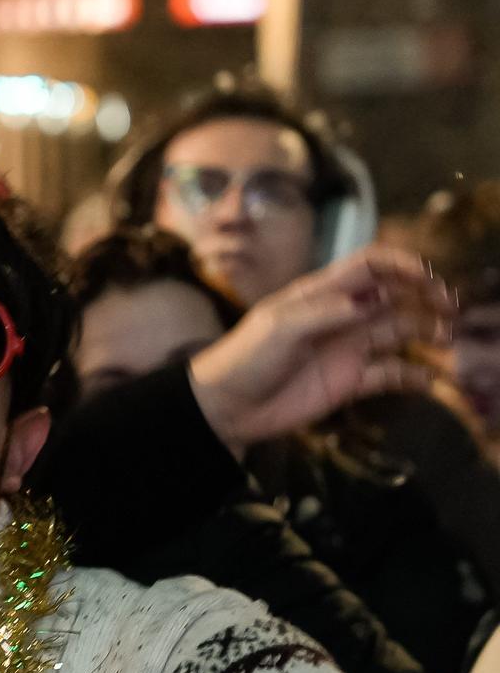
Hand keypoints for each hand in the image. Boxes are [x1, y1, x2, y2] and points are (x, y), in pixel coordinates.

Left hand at [189, 245, 451, 455]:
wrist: (225, 409)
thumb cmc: (243, 360)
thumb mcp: (279, 328)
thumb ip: (325, 311)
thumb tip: (371, 301)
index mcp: (320, 294)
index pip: (369, 265)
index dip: (401, 263)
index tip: (427, 275)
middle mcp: (340, 316)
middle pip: (393, 295)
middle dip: (424, 295)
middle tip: (448, 307)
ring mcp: (346, 348)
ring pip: (398, 331)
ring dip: (425, 330)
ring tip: (445, 338)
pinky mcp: (349, 382)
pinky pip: (390, 374)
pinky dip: (412, 375)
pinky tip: (427, 380)